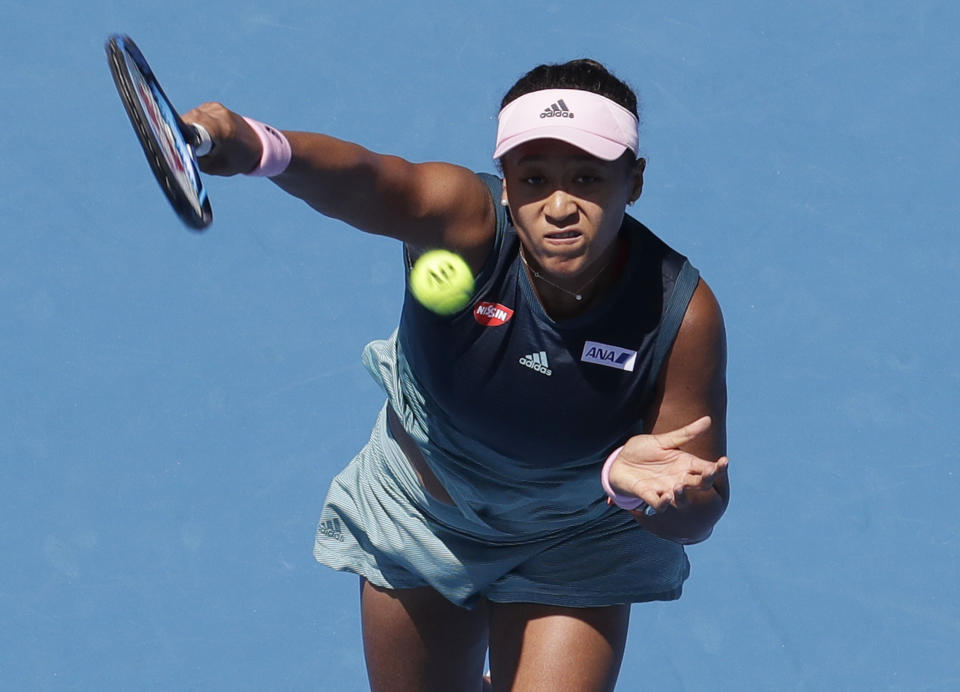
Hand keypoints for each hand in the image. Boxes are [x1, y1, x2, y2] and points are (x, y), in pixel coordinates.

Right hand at [181, 102, 261, 175]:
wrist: (258, 146)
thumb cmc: (238, 160)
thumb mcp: (215, 167)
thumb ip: (195, 160)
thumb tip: (175, 154)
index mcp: (220, 129)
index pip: (187, 127)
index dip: (177, 136)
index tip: (173, 145)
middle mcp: (217, 114)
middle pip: (188, 120)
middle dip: (182, 133)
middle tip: (184, 146)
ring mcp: (215, 107)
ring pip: (191, 116)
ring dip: (189, 128)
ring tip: (198, 141)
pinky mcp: (214, 105)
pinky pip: (197, 114)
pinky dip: (196, 124)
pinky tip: (204, 134)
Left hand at [607, 416, 727, 514]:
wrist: (619, 462)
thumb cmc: (643, 451)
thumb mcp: (663, 440)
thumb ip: (685, 434)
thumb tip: (709, 419)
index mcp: (686, 464)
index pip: (707, 468)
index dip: (718, 467)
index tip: (725, 461)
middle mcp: (679, 478)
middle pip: (700, 484)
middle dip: (706, 480)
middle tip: (708, 473)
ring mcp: (665, 489)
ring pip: (682, 499)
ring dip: (683, 495)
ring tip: (680, 485)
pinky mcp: (648, 495)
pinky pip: (659, 505)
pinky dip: (663, 503)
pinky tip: (666, 496)